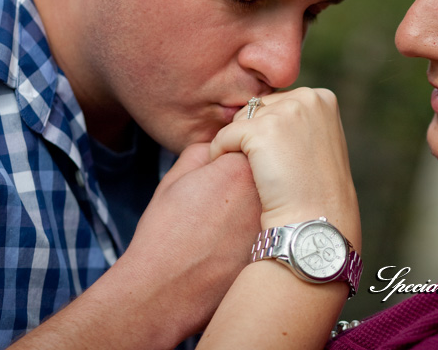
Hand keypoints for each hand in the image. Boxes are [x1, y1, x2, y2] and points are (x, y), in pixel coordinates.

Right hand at [115, 143, 260, 342]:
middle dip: (245, 182)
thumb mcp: (174, 179)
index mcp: (238, 168)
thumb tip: (217, 148)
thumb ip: (202, 152)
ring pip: (269, 204)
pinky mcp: (274, 253)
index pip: (248, 147)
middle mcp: (264, 194)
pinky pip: (269, 232)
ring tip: (223, 226)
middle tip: (219, 202)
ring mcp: (273, 225)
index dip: (229, 161)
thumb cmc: (164, 234)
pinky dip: (253, 235)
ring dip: (251, 208)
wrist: (164, 291)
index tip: (215, 177)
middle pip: (264, 174)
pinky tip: (229, 247)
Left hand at [209, 88, 359, 250]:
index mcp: (323, 98)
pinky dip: (220, 155)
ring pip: (239, 121)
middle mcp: (306, 98)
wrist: (316, 222)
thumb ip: (299, 121)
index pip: (278, 103)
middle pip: (257, 108)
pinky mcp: (259, 131)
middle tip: (267, 169)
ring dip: (238, 145)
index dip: (271, 133)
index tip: (282, 160)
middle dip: (253, 135)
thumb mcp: (319, 143)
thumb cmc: (316, 190)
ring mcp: (284, 113)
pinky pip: (224, 136)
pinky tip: (235, 178)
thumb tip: (264, 107)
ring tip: (257, 173)